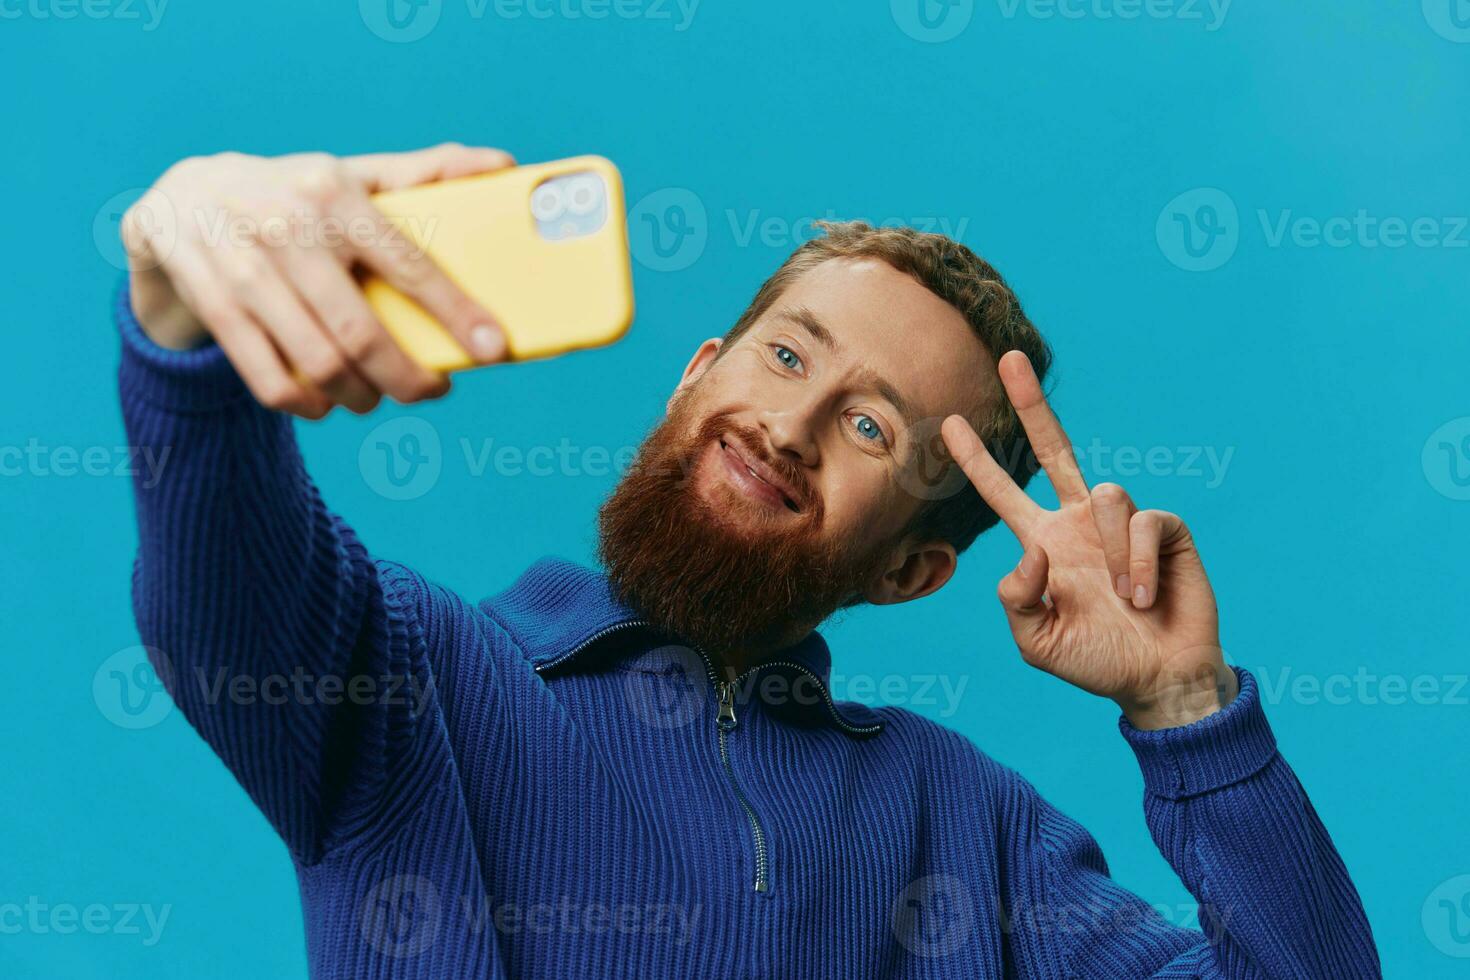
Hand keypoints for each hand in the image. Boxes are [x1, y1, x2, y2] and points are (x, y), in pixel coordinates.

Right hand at [122, 143, 515, 417]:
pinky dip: (307, 404)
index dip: (456, 312)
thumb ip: (425, 173)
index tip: (493, 349)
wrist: (183, 197)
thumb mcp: (352, 175)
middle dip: (407, 378)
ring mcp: (245, 270)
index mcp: (335, 194)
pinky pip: (269, 380)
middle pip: (361, 332)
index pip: (409, 263)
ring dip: (361, 396)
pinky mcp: (215, 305)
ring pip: (319, 362)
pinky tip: (326, 403)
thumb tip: (503, 166)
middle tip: (431, 390)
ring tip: (378, 397)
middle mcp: (288, 229)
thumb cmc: (294, 193)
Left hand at [941, 351, 1236, 729]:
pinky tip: (1144, 598)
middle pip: (1054, 448)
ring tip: (1123, 602)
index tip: (950, 423)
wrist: (1159, 681)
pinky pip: (1142, 523)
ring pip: (1106, 493)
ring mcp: (1120, 524)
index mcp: (1044, 543)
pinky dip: (1139, 565)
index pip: (1003, 492)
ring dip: (1111, 555)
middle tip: (1010, 358)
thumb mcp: (1038, 643)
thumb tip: (1032, 552)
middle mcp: (1078, 523)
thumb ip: (1018, 601)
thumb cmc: (1098, 663)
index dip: (978, 461)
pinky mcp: (1164, 530)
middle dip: (1031, 403)